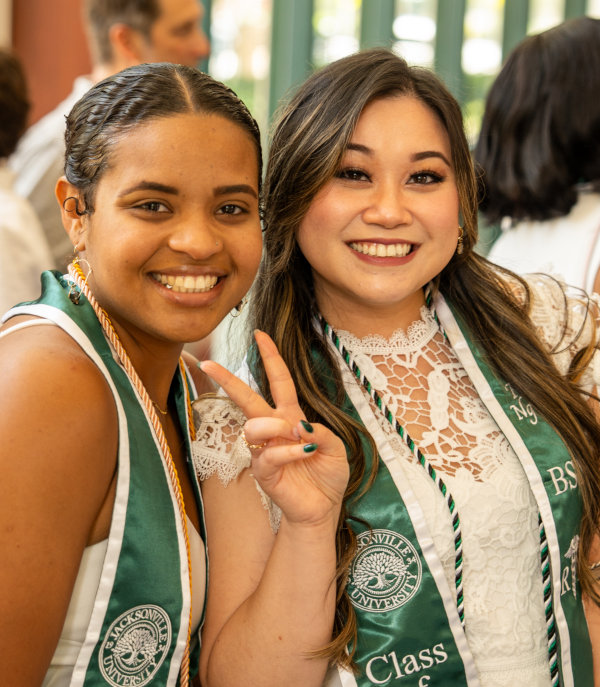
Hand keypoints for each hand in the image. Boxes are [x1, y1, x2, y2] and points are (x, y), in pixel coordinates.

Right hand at [199, 331, 348, 525]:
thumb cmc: (327, 475)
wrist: (323, 509)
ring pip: (253, 426)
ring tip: (293, 433)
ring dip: (273, 425)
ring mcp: (265, 450)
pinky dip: (288, 451)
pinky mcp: (264, 472)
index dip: (270, 357)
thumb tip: (297, 425)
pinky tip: (303, 451)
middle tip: (207, 363)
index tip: (260, 334)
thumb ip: (321, 431)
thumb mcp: (335, 447)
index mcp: (291, 416)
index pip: (278, 381)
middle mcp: (274, 429)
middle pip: (247, 398)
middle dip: (228, 380)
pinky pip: (269, 455)